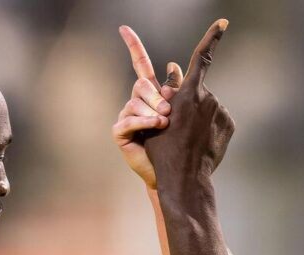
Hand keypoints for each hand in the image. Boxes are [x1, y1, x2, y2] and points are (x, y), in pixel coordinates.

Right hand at [113, 26, 183, 189]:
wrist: (175, 177)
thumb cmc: (181, 147)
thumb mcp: (183, 114)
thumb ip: (179, 90)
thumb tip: (174, 65)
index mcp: (152, 95)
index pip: (140, 65)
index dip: (133, 45)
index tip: (123, 28)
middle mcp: (137, 103)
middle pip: (143, 83)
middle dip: (157, 95)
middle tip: (170, 112)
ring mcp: (127, 117)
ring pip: (136, 100)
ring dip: (153, 111)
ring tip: (165, 123)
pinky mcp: (120, 133)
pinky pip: (129, 119)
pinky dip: (145, 122)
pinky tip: (157, 126)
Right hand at [144, 19, 233, 186]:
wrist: (185, 178)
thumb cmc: (164, 150)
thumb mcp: (158, 119)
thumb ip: (168, 91)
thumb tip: (172, 68)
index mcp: (188, 93)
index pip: (201, 58)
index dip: (212, 37)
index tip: (223, 23)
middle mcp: (208, 98)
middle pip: (199, 92)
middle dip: (191, 104)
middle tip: (179, 127)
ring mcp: (221, 112)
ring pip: (209, 107)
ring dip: (200, 118)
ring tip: (189, 140)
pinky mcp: (229, 125)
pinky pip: (218, 121)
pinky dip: (210, 128)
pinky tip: (200, 144)